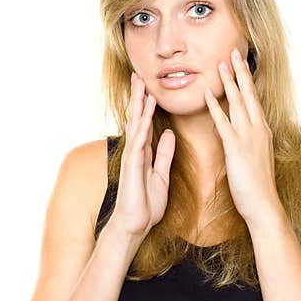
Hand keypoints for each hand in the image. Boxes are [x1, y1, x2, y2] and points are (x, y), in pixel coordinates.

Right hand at [109, 71, 175, 236]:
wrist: (134, 225)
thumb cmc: (146, 204)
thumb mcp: (161, 175)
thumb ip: (164, 154)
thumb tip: (168, 134)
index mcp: (144, 153)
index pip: (145, 124)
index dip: (147, 105)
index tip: (150, 87)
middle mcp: (135, 152)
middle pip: (136, 119)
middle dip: (138, 97)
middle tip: (139, 75)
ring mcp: (131, 158)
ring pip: (135, 126)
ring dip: (138, 105)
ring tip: (140, 85)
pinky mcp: (131, 166)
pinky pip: (137, 142)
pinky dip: (141, 127)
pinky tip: (144, 113)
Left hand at [203, 47, 282, 228]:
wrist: (263, 205)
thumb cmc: (256, 186)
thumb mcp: (251, 158)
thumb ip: (242, 142)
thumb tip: (230, 133)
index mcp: (261, 131)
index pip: (253, 100)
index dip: (246, 81)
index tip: (240, 64)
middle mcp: (258, 129)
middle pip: (248, 95)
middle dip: (240, 73)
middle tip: (232, 52)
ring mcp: (248, 137)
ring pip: (238, 103)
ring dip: (229, 83)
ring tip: (221, 64)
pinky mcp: (237, 148)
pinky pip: (223, 123)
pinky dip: (215, 107)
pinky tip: (207, 95)